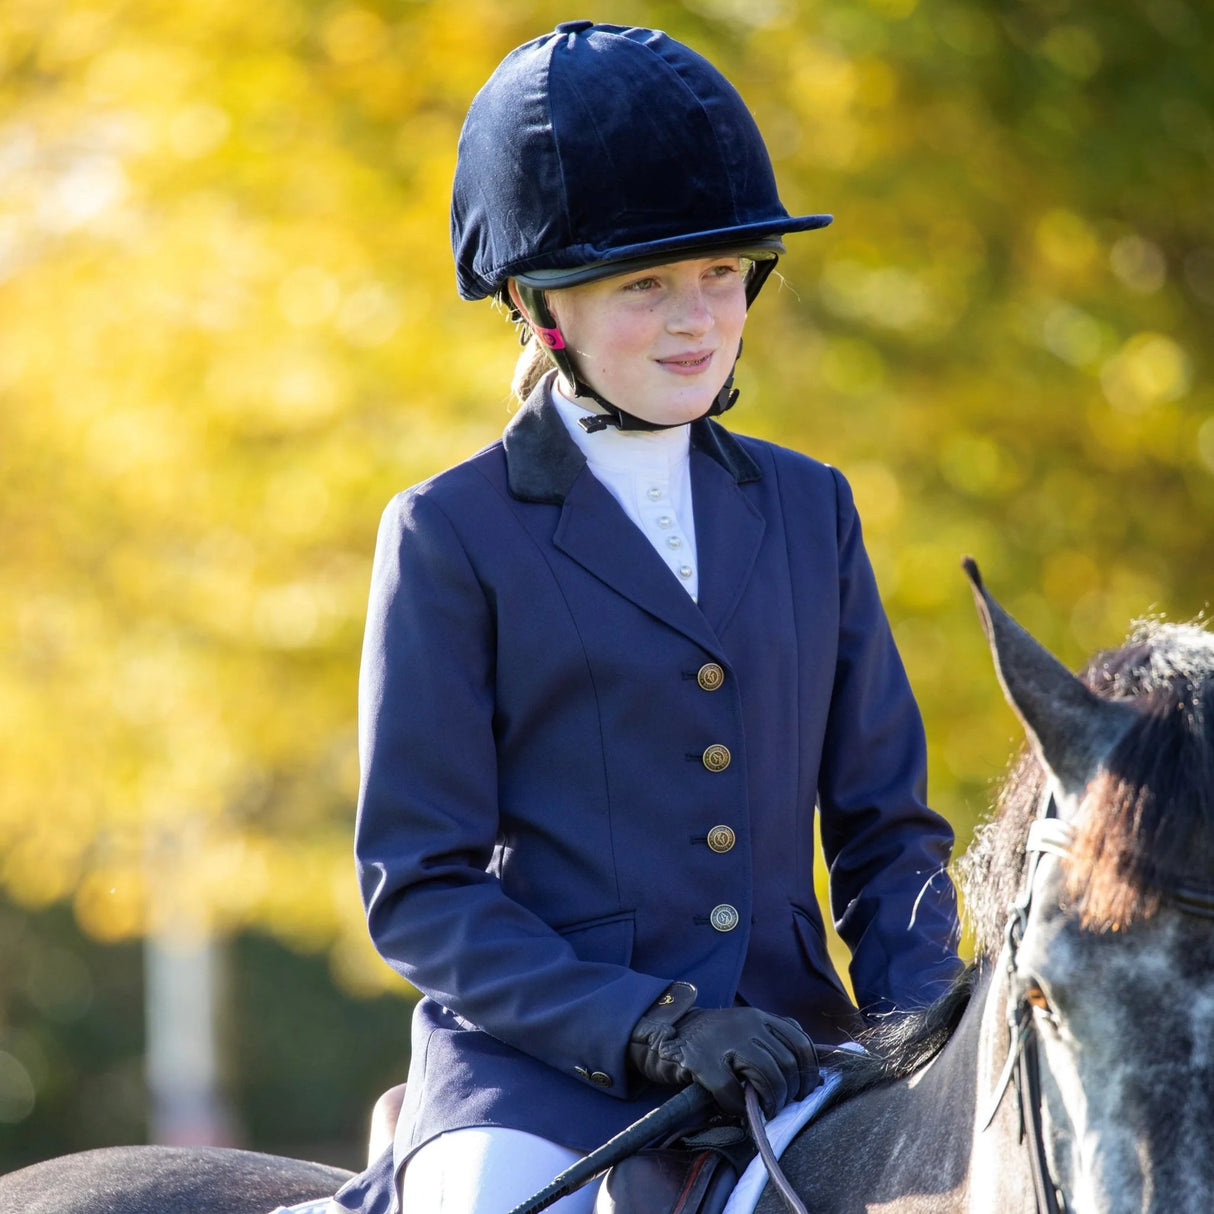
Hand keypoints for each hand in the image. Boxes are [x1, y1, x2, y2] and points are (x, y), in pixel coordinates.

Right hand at [627, 984, 819, 1117]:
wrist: (662, 1031)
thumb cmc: (710, 1038)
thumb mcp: (745, 1026)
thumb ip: (772, 1037)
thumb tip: (807, 1068)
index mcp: (759, 1016)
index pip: (800, 1043)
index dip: (808, 1072)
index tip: (804, 1091)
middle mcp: (746, 1024)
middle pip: (786, 1064)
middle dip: (788, 1093)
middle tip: (779, 1106)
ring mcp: (723, 1041)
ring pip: (766, 1077)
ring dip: (769, 1102)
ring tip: (762, 1111)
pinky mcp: (702, 1060)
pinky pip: (732, 1091)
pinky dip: (737, 1106)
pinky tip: (733, 1107)